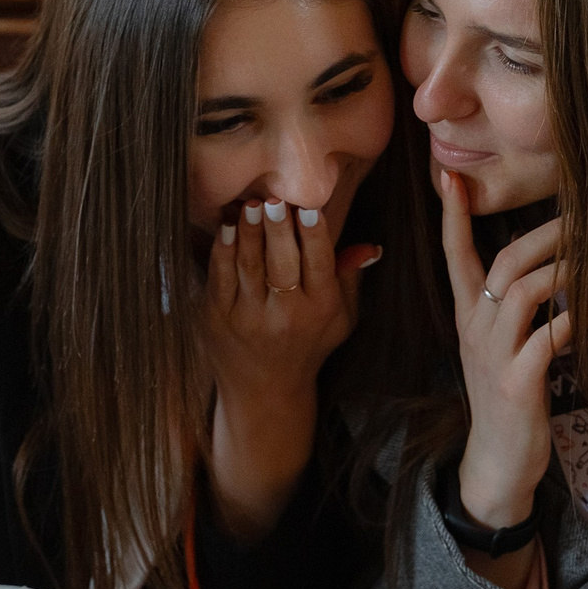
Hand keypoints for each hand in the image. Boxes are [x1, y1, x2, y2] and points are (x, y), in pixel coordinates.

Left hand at [201, 197, 380, 541]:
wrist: (264, 391)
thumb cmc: (308, 346)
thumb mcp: (340, 319)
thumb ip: (349, 279)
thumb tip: (370, 247)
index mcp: (320, 310)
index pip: (320, 264)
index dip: (314, 234)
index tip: (310, 208)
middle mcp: (286, 316)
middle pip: (282, 261)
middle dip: (278, 225)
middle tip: (274, 198)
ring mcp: (248, 318)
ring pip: (250, 264)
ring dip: (249, 230)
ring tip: (250, 204)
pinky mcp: (218, 319)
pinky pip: (221, 276)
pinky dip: (223, 249)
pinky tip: (227, 227)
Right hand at [437, 166, 570, 539]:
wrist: (497, 463)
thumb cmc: (507, 400)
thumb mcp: (502, 348)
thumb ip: (516, 310)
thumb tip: (552, 268)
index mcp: (469, 316)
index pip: (454, 255)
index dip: (453, 214)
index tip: (449, 173)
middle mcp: (476, 328)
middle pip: (504, 261)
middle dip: (544, 231)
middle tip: (582, 210)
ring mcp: (495, 354)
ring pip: (525, 290)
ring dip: (566, 268)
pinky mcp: (518, 381)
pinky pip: (550, 336)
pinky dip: (578, 317)